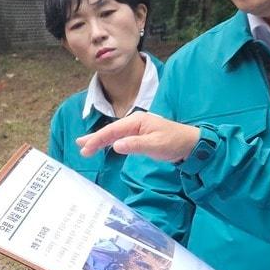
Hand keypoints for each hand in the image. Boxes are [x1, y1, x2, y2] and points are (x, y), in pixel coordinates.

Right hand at [77, 113, 200, 161]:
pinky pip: (121, 138)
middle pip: (110, 130)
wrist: (190, 144)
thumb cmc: (174, 142)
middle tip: (79, 145)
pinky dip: (110, 143)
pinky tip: (103, 146)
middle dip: (94, 138)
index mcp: (137, 121)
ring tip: (85, 147)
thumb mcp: (155, 144)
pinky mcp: (140, 136)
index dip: (97, 139)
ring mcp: (137, 129)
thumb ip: (135, 145)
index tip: (86, 148)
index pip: (112, 130)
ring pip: (114, 135)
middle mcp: (135, 123)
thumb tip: (116, 145)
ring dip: (100, 141)